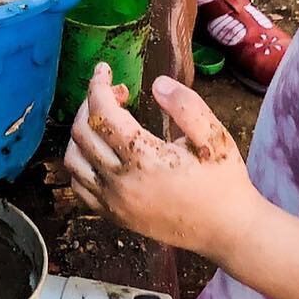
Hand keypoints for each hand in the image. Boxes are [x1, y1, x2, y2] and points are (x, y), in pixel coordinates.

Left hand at [65, 65, 258, 259]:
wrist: (225, 229)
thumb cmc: (223, 181)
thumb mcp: (215, 138)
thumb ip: (187, 106)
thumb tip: (157, 84)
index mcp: (145, 159)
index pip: (103, 114)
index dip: (97, 85)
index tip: (104, 69)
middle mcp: (120, 182)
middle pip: (82, 132)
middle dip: (92, 104)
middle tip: (118, 94)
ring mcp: (113, 202)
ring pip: (73, 159)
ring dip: (81, 132)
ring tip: (106, 120)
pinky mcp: (112, 215)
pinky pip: (78, 185)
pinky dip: (80, 162)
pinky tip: (100, 150)